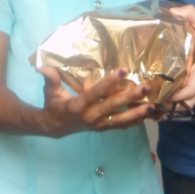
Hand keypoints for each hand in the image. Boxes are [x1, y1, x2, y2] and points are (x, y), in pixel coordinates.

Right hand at [38, 66, 153, 134]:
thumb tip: (42, 65)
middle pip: (113, 106)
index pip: (95, 92)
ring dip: (137, 112)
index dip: (109, 82)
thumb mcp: (50, 91)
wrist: (54, 128)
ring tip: (153, 104)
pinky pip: (121, 125)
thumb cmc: (53, 105)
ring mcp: (99, 124)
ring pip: (121, 119)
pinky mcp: (104, 128)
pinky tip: (148, 114)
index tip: (123, 70)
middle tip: (145, 87)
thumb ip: (50, 77)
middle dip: (130, 97)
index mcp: (77, 106)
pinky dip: (135, 120)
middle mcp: (90, 116)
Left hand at [167, 5, 194, 110]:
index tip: (162, 93)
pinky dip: (181, 99)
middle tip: (155, 99)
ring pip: (191, 102)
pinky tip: (168, 93)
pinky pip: (193, 97)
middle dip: (173, 105)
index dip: (177, 95)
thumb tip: (170, 11)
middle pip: (190, 102)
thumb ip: (190, 14)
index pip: (191, 90)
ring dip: (176, 103)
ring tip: (159, 98)